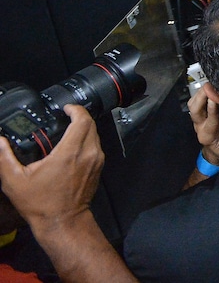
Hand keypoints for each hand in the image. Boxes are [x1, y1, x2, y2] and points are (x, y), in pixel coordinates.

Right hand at [0, 105, 103, 229]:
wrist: (62, 221)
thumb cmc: (40, 204)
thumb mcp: (15, 181)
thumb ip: (5, 158)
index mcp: (69, 153)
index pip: (82, 121)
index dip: (75, 109)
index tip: (66, 108)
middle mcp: (87, 154)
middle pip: (91, 124)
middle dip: (79, 116)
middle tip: (66, 115)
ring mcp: (96, 161)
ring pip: (95, 135)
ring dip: (84, 128)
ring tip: (67, 129)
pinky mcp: (98, 168)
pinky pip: (96, 146)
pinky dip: (87, 140)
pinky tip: (73, 145)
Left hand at [188, 89, 218, 163]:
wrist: (216, 150)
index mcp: (208, 135)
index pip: (210, 119)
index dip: (213, 108)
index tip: (218, 97)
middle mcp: (199, 126)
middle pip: (195, 108)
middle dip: (203, 95)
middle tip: (212, 85)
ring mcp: (198, 119)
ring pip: (193, 103)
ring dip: (202, 92)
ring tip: (213, 83)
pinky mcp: (200, 112)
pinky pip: (196, 100)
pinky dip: (203, 92)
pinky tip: (212, 86)